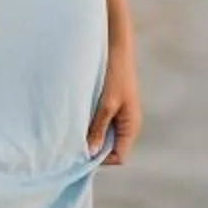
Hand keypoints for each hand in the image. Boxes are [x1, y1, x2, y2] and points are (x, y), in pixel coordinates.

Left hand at [86, 47, 142, 167]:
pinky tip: (82, 117)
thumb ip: (98, 129)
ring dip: (93, 135)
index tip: (82, 150)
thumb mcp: (105, 104)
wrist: (117, 49)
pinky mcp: (114, 108)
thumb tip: (91, 153)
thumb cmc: (115, 75)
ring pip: (106, 137)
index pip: (118, 157)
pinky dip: (93, 125)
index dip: (101, 158)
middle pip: (112, 149)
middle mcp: (129, 125)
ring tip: (78, 127)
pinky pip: (104, 125)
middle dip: (95, 148)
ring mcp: (122, 117)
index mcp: (131, 127)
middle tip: (76, 140)